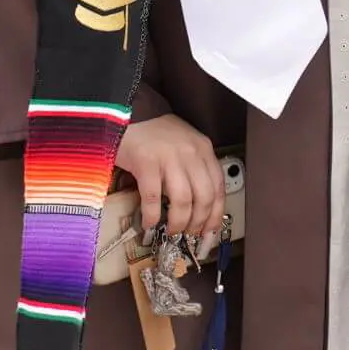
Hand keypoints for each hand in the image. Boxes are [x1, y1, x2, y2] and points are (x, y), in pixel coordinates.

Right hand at [115, 115, 224, 239]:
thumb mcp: (186, 147)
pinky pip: (154, 198)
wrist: (130, 115)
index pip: (218, 187)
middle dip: (197, 222)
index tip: (209, 233)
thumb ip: (195, 169)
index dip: (215, 214)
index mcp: (204, 149)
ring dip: (178, 222)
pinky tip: (150, 223)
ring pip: (183, 200)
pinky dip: (153, 215)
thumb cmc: (157, 135)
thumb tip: (200, 208)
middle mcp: (191, 152)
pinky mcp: (147, 163)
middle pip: (204, 197)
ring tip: (171, 231)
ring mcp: (169, 157)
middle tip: (188, 234)